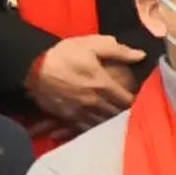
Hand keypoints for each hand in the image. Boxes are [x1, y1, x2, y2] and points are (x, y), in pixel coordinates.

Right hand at [27, 35, 154, 127]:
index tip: (143, 100)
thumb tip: (141, 55)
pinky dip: (97, 129)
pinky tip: (102, 127)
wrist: (32, 68)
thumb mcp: (91, 45)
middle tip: (137, 112)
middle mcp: (94, 102)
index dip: (138, 102)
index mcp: (103, 84)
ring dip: (114, 123)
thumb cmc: (64, 55)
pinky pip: (87, 129)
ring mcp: (81, 113)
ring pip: (105, 124)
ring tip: (122, 121)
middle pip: (118, 115)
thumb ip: (118, 50)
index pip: (128, 100)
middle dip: (128, 114)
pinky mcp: (69, 118)